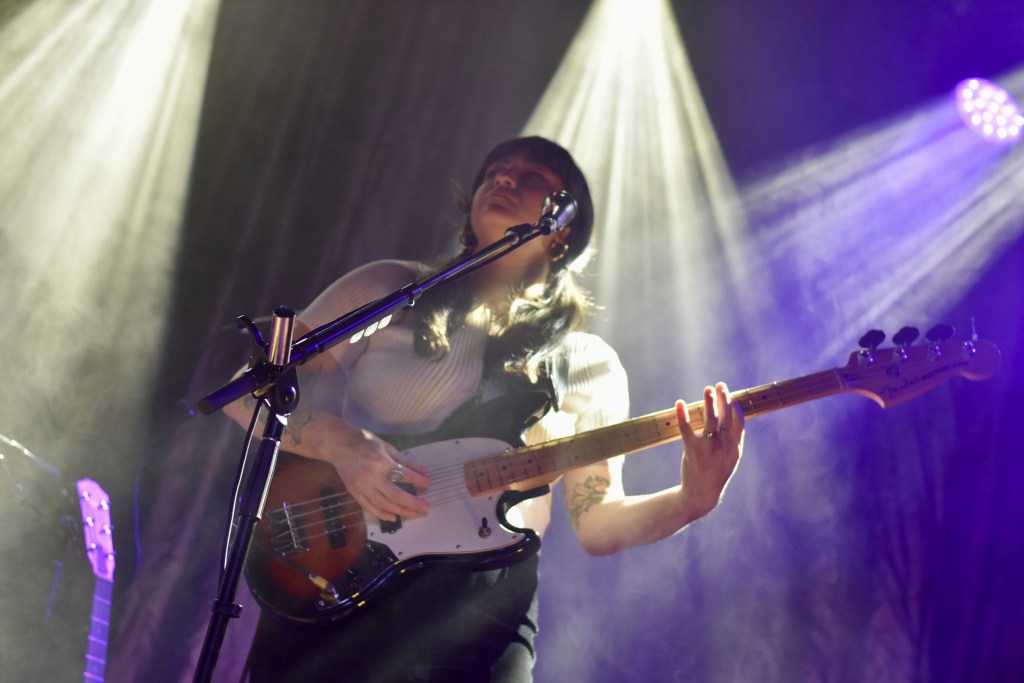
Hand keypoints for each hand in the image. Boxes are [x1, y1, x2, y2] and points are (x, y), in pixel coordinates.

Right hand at [323, 419, 430, 521]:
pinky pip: (368, 507)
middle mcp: (371, 476)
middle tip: (426, 507)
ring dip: (400, 510)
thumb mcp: (387, 446)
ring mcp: (361, 486)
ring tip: (414, 513)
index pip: (403, 475)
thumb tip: (423, 471)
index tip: (427, 485)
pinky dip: (381, 514)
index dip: (417, 481)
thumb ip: (405, 460)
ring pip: (383, 504)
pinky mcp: (353, 492)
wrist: (338, 444)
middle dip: (412, 502)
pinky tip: (393, 518)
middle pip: (395, 494)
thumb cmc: (364, 442)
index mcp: (381, 462)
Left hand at [676, 382, 744, 518]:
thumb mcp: (731, 458)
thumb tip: (734, 414)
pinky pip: (686, 429)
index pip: (739, 423)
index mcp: (735, 449)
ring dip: (709, 402)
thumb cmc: (716, 472)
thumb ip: (734, 439)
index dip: (735, 407)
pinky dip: (682, 414)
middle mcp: (725, 448)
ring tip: (707, 389)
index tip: (731, 394)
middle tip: (720, 385)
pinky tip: (680, 403)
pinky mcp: (692, 451)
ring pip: (710, 420)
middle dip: (724, 399)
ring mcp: (709, 449)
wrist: (701, 495)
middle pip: (726, 418)